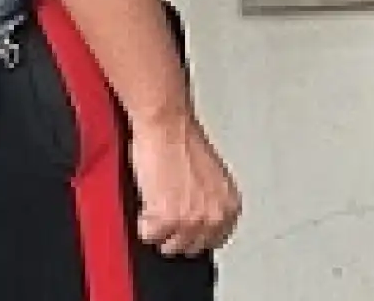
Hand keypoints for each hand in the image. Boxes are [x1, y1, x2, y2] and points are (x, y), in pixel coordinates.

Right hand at [129, 112, 242, 257]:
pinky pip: (149, 235)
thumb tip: (201, 222)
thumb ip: (211, 204)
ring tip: (157, 204)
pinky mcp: (167, 218)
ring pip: (169, 246)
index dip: (196, 233)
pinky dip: (143, 221)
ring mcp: (192, 219)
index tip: (185, 225)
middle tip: (167, 211)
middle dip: (176, 232)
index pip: (215, 240)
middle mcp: (215, 215)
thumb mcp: (212, 179)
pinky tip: (148, 200)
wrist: (167, 127)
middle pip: (191, 247)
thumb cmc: (185, 143)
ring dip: (159, 229)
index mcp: (230, 206)